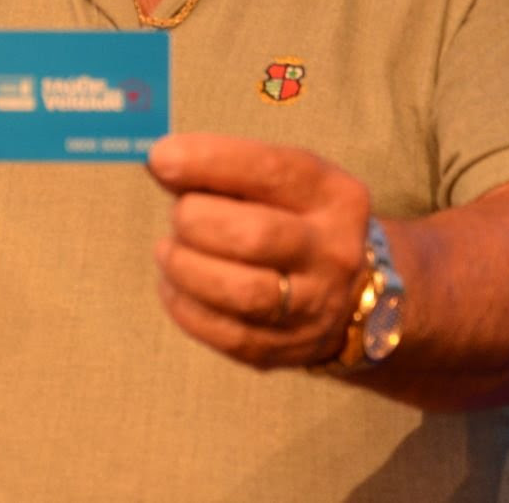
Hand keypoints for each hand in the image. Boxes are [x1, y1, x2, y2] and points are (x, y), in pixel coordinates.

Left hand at [146, 132, 369, 368]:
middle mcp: (332, 252)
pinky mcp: (286, 349)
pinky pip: (224, 333)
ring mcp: (314, 307)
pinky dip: (184, 305)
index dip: (208, 161)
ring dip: (184, 266)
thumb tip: (160, 161)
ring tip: (170, 250)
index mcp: (332, 195)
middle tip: (177, 217)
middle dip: (195, 220)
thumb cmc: (290, 219)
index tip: (160, 158)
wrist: (348, 294)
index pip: (270, 170)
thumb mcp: (278, 182)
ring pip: (239, 292)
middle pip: (253, 236)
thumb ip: (224, 168)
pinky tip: (175, 284)